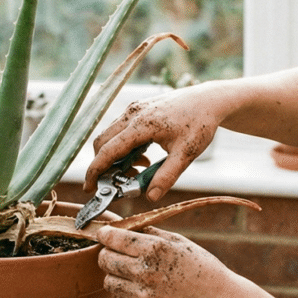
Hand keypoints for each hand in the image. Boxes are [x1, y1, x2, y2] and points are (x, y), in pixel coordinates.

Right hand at [84, 85, 222, 200]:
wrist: (208, 100)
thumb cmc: (200, 123)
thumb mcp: (186, 153)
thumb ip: (167, 176)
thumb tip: (150, 197)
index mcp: (142, 124)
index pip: (109, 150)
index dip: (96, 171)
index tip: (89, 188)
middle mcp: (132, 114)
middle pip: (102, 142)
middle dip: (103, 165)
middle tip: (115, 183)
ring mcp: (133, 110)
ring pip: (110, 136)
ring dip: (115, 157)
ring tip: (137, 171)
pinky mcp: (137, 110)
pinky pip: (120, 131)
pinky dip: (123, 148)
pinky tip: (143, 158)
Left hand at [96, 225, 238, 297]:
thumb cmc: (202, 267)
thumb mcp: (179, 241)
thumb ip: (150, 233)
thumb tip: (124, 227)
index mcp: (153, 249)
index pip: (112, 238)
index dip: (105, 235)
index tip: (104, 235)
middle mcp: (145, 271)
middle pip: (104, 260)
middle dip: (107, 255)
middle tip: (117, 255)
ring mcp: (144, 296)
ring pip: (109, 282)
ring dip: (116, 277)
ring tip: (133, 275)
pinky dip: (125, 296)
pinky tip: (141, 291)